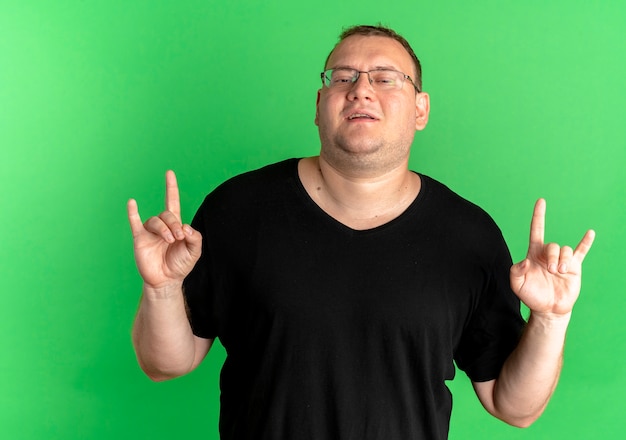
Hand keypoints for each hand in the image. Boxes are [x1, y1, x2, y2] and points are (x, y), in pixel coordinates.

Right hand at [127, 171, 201, 289]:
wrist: (166, 281)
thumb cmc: (180, 265)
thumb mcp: (194, 251)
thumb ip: (195, 237)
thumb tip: (185, 226)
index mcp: (175, 225)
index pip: (173, 202)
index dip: (171, 188)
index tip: (169, 173)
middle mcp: (162, 226)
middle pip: (167, 214)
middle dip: (174, 224)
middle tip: (178, 238)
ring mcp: (150, 232)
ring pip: (155, 221)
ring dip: (164, 229)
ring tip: (169, 241)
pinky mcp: (140, 239)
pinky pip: (134, 223)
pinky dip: (132, 212)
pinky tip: (132, 203)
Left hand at [510, 199, 594, 317]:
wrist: (548, 309)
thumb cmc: (531, 295)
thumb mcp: (517, 284)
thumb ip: (516, 271)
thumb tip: (526, 262)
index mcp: (534, 254)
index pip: (536, 230)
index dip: (538, 216)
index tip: (541, 201)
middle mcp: (548, 254)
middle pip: (553, 245)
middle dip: (552, 257)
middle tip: (551, 270)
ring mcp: (562, 260)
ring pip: (566, 250)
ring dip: (563, 260)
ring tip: (560, 272)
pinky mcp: (574, 267)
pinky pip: (581, 252)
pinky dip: (586, 242)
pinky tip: (590, 233)